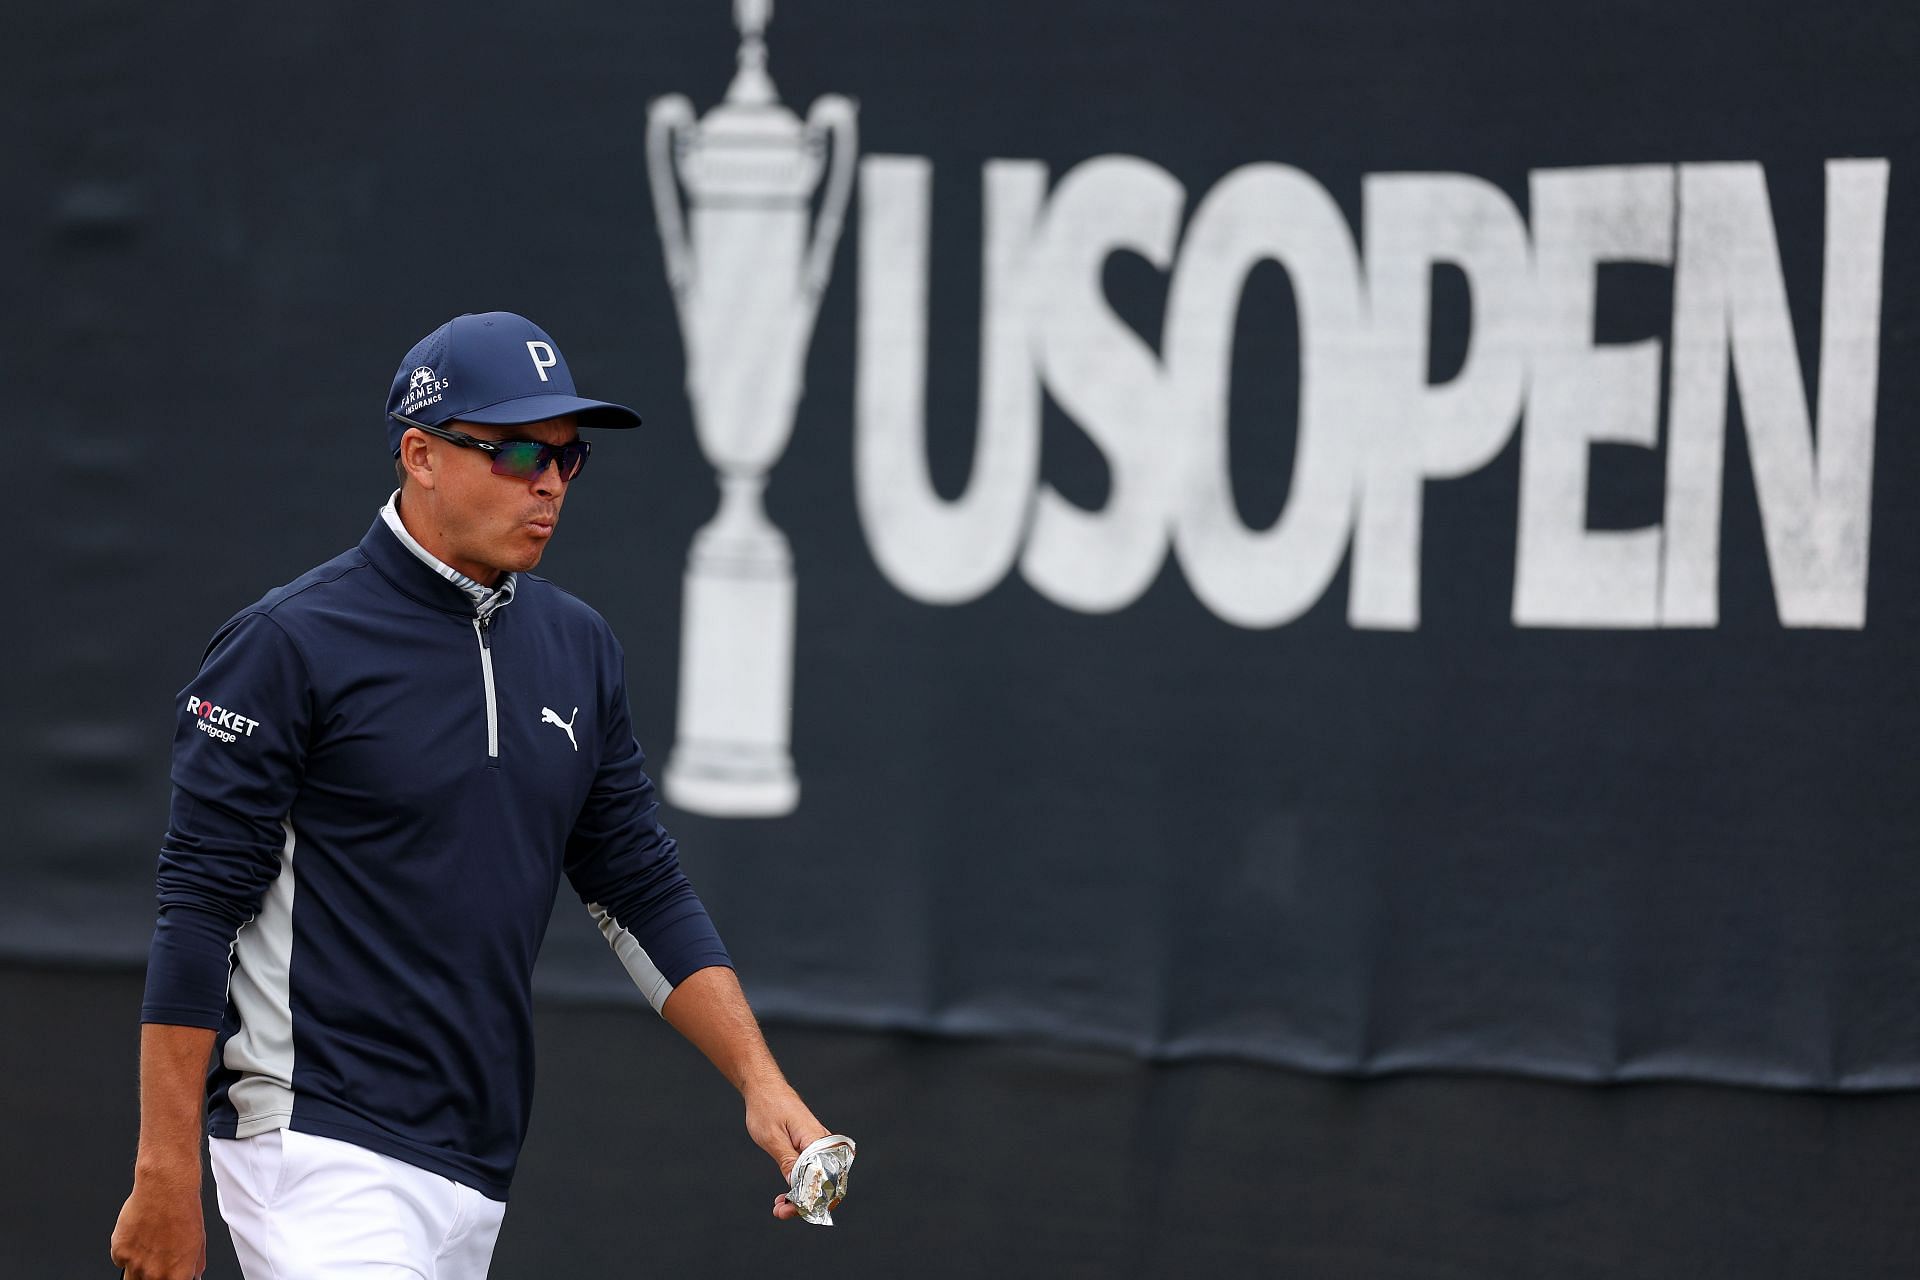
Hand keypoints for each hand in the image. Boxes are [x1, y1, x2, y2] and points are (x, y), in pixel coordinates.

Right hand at [109, 1172, 205, 1278]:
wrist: (166, 1188)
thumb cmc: (184, 1211)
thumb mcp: (199, 1242)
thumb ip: (193, 1266)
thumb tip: (192, 1276)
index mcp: (178, 1275)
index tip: (167, 1277)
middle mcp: (155, 1274)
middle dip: (153, 1277)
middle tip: (157, 1260)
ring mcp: (135, 1265)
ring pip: (131, 1278)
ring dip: (139, 1267)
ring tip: (150, 1246)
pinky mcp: (119, 1252)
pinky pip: (120, 1260)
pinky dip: (127, 1251)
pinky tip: (139, 1233)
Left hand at [743, 1082, 827, 1220]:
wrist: (764, 1088)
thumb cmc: (767, 1108)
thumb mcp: (772, 1138)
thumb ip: (788, 1161)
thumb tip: (798, 1186)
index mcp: (817, 1139)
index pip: (825, 1176)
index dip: (811, 1198)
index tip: (790, 1209)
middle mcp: (823, 1143)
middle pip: (826, 1181)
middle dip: (805, 1203)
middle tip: (780, 1212)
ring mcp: (819, 1145)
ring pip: (819, 1178)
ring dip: (802, 1197)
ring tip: (779, 1207)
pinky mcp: (811, 1147)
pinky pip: (812, 1171)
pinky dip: (800, 1186)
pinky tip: (785, 1196)